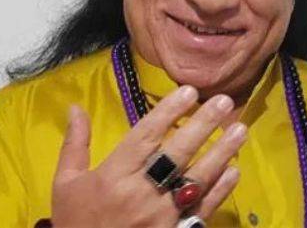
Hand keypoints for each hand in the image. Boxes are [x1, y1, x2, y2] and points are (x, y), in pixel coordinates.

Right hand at [51, 85, 245, 227]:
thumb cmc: (75, 222)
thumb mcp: (66, 184)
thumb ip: (75, 144)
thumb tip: (75, 107)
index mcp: (114, 175)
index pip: (146, 136)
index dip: (168, 112)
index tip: (189, 92)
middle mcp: (141, 192)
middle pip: (178, 153)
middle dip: (203, 125)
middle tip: (224, 101)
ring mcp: (163, 216)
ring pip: (198, 179)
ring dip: (221, 153)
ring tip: (240, 130)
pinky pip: (204, 209)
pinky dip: (221, 189)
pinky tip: (235, 170)